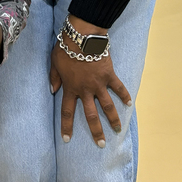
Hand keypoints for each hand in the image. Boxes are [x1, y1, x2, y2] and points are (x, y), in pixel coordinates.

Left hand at [49, 16, 130, 146]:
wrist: (82, 36)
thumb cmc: (66, 47)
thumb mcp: (54, 62)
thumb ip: (54, 77)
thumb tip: (53, 90)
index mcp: (70, 88)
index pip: (67, 112)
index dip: (67, 126)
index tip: (67, 139)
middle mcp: (85, 90)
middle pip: (91, 115)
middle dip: (96, 131)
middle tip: (101, 144)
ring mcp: (98, 84)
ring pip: (107, 106)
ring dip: (113, 119)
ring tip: (117, 130)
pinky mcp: (109, 75)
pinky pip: (118, 87)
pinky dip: (124, 95)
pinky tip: (129, 104)